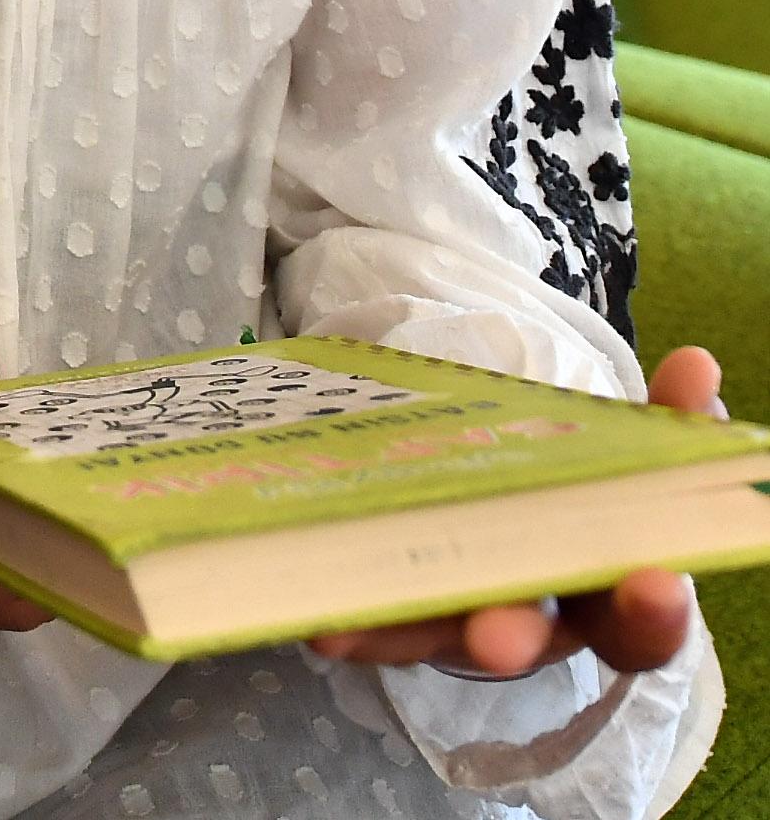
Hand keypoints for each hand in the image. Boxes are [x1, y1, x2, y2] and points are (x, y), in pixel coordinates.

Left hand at [309, 348, 727, 678]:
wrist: (502, 492)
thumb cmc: (574, 484)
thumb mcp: (617, 453)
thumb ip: (662, 421)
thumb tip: (695, 366)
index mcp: (605, 593)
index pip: (640, 621)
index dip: (651, 610)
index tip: (654, 581)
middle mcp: (537, 622)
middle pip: (530, 643)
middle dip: (512, 637)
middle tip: (497, 640)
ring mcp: (461, 622)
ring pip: (432, 636)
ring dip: (397, 630)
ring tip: (350, 624)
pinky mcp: (399, 612)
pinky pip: (371, 622)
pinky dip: (346, 617)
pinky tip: (315, 613)